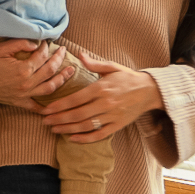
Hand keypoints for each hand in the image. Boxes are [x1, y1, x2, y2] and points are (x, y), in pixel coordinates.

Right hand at [0, 39, 70, 109]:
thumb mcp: (2, 48)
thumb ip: (20, 43)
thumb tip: (36, 44)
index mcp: (23, 69)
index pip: (42, 57)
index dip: (46, 48)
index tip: (48, 43)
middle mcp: (27, 83)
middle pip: (50, 71)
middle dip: (59, 60)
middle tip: (64, 52)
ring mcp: (25, 94)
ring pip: (49, 88)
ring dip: (62, 80)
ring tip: (70, 72)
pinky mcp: (20, 102)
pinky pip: (36, 107)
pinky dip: (46, 108)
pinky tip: (55, 105)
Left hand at [40, 54, 163, 141]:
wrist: (149, 91)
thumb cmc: (128, 77)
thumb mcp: (111, 66)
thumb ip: (93, 63)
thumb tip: (79, 55)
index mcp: (101, 88)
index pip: (75, 99)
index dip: (59, 105)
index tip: (46, 109)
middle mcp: (105, 104)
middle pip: (77, 114)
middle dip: (59, 118)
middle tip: (45, 121)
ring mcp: (111, 116)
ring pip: (85, 126)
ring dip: (68, 129)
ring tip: (54, 129)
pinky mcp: (117, 126)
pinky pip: (99, 134)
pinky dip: (85, 138)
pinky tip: (72, 139)